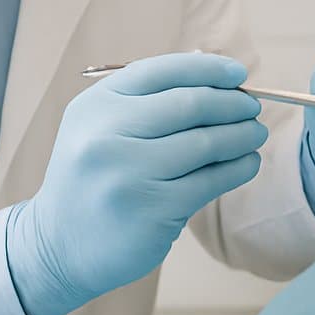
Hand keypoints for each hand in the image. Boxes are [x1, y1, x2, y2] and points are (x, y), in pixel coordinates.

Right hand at [6, 53, 265, 314]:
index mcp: (96, 105)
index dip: (208, 69)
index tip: (238, 74)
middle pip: (189, 104)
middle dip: (231, 103)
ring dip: (241, 135)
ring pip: (205, 143)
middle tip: (252, 108)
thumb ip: (149, 101)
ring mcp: (128, 174)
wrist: (59, 245)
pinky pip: (209, 181)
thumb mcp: (101, 127)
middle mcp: (107, 135)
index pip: (161, 71)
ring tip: (255, 134)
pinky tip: (247, 163)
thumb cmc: (94, 177)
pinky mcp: (151, 211)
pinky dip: (237, 168)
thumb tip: (219, 79)